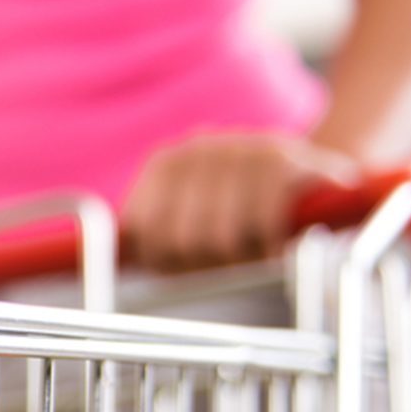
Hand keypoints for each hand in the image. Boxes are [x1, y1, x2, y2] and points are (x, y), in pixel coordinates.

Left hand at [120, 133, 356, 270]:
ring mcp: (241, 148)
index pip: (142, 231)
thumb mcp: (190, 222)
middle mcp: (199, 147)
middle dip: (205, 264)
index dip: (166, 261)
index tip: (188, 263)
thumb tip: (94, 252)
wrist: (317, 182)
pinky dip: (268, 250)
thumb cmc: (244, 214)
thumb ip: (149, 237)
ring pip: (220, 239)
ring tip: (255, 252)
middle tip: (230, 261)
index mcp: (166, 162)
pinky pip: (261, 226)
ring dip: (241, 260)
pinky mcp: (284, 160)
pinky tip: (275, 248)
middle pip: (178, 241)